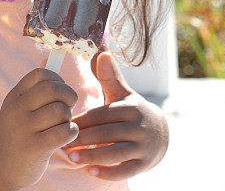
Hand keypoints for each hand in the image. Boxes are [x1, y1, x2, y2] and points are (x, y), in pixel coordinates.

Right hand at [0, 68, 79, 189]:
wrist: (2, 168)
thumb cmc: (20, 133)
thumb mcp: (21, 107)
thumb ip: (36, 87)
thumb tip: (51, 57)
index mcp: (15, 96)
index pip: (41, 74)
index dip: (58, 79)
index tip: (60, 92)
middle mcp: (16, 109)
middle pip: (52, 89)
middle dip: (68, 96)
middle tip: (68, 107)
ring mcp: (23, 129)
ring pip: (60, 111)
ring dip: (68, 118)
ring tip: (62, 125)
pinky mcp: (33, 148)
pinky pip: (63, 131)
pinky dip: (71, 132)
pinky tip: (66, 135)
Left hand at [62, 51, 168, 179]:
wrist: (162, 134)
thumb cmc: (134, 112)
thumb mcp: (124, 94)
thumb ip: (110, 77)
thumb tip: (102, 53)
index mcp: (131, 108)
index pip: (103, 114)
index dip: (84, 119)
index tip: (64, 123)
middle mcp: (139, 126)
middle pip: (108, 133)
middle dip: (84, 139)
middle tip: (62, 143)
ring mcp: (143, 146)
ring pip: (116, 152)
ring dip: (92, 156)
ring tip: (72, 158)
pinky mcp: (144, 163)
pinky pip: (125, 170)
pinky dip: (108, 172)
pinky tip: (90, 171)